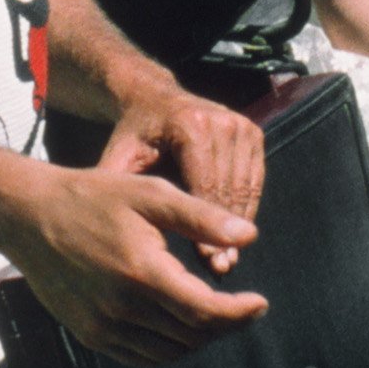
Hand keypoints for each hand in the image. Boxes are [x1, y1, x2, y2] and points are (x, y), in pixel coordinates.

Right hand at [4, 165, 267, 367]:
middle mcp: (122, 309)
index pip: (205, 312)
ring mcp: (102, 327)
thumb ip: (202, 217)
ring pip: (168, 352)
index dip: (239, 313)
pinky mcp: (89, 335)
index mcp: (142, 273)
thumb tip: (249, 236)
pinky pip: (141, 356)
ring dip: (198, 338)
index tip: (260, 303)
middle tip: (242, 306)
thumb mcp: (151, 194)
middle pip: (191, 335)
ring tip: (212, 313)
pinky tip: (177, 323)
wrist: (30, 216)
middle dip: (224, 324)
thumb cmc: (93, 197)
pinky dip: (167, 347)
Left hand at [97, 88, 264, 272]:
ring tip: (229, 258)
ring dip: (238, 225)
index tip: (207, 262)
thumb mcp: (120, 159)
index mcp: (189, 125)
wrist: (153, 99)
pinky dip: (246, 207)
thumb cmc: (133, 136)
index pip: (205, 186)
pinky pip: (255, 179)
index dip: (206, 227)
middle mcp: (221, 121)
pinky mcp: (252, 131)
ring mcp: (240, 124)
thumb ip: (119, 192)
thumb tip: (113, 235)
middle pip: (229, 189)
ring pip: (246, 187)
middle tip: (221, 268)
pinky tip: (233, 234)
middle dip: (225, 232)